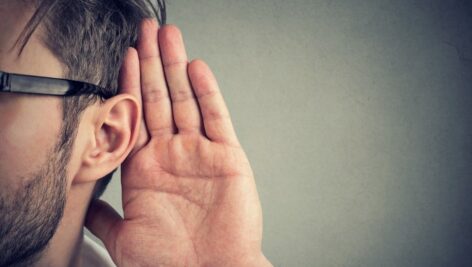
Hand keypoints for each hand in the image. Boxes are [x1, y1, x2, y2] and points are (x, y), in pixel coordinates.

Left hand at [85, 19, 271, 266]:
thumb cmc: (170, 262)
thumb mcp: (123, 238)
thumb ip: (103, 214)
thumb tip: (82, 201)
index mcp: (146, 169)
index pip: (135, 115)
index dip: (129, 83)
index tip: (126, 55)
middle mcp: (173, 155)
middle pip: (160, 98)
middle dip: (153, 63)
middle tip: (150, 31)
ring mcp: (200, 153)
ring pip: (186, 100)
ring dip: (177, 67)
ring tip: (171, 37)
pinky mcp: (227, 157)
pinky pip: (217, 118)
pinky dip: (208, 93)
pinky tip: (198, 69)